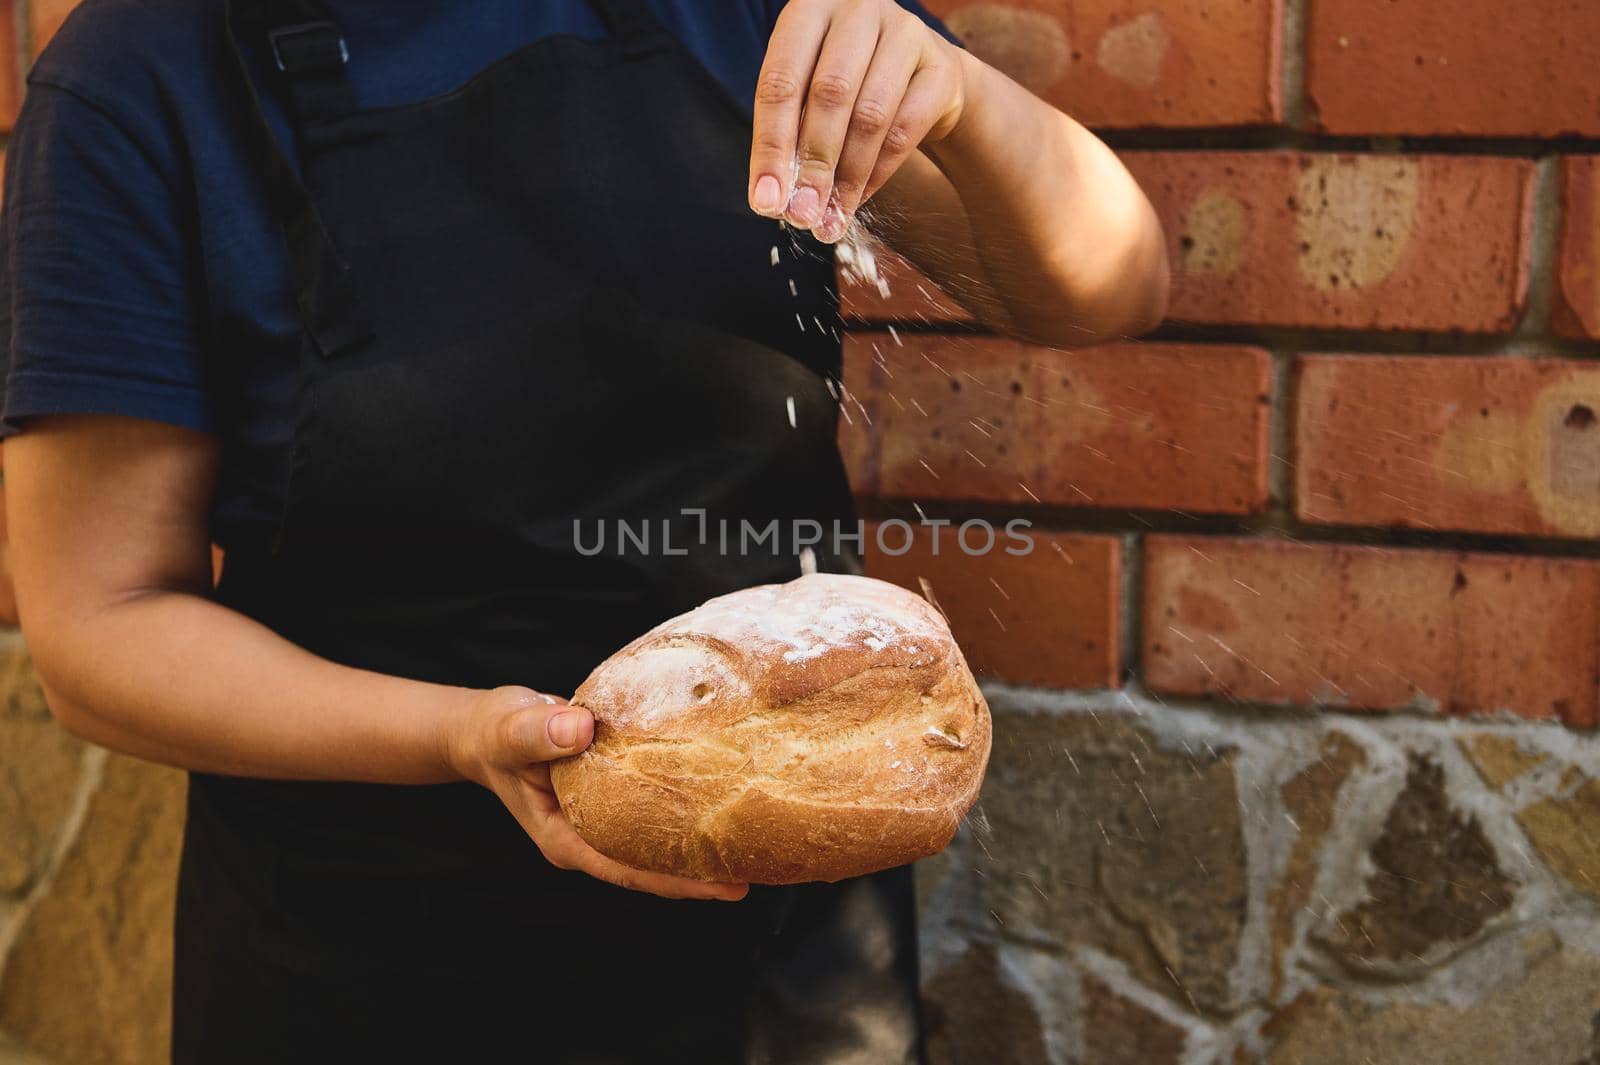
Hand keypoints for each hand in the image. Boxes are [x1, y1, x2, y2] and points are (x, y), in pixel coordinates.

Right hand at [445, 686, 748, 901]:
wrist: (487, 729)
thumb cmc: (494, 734)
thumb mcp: (508, 731)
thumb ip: (537, 732)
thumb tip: (579, 728)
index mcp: (564, 838)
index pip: (626, 868)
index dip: (673, 879)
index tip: (719, 885)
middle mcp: (586, 838)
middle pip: (648, 868)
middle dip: (697, 875)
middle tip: (751, 875)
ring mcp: (600, 821)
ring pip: (653, 845)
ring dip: (696, 850)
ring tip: (748, 852)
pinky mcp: (612, 799)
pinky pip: (652, 815)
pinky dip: (682, 815)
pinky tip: (717, 807)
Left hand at [748, 0, 969, 242]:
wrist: (924, 78)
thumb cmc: (851, 86)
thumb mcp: (810, 95)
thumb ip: (790, 136)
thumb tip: (774, 200)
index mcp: (809, 10)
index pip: (780, 82)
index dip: (770, 147)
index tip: (766, 201)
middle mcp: (857, 10)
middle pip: (828, 95)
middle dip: (812, 165)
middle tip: (802, 215)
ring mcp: (904, 32)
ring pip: (869, 115)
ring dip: (846, 178)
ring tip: (830, 219)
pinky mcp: (940, 66)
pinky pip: (905, 129)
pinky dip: (878, 173)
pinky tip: (859, 199)